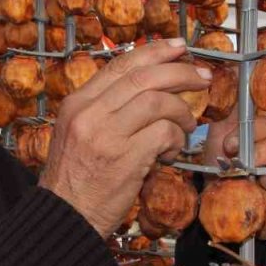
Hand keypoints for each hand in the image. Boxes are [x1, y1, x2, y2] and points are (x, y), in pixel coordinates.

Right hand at [39, 39, 211, 236]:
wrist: (64, 218)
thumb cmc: (75, 180)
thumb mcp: (77, 133)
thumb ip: (105, 109)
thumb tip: (147, 90)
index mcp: (77, 103)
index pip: (120, 64)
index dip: (154, 52)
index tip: (178, 48)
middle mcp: (89, 113)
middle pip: (143, 76)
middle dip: (180, 72)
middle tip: (201, 77)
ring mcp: (106, 135)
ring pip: (158, 101)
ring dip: (182, 111)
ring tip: (188, 126)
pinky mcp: (125, 158)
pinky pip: (163, 133)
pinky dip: (176, 139)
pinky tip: (172, 151)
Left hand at [200, 108, 265, 189]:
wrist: (226, 195)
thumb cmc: (224, 162)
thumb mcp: (219, 133)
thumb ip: (227, 108)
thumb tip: (232, 73)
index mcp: (265, 118)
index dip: (250, 123)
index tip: (229, 142)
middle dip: (257, 142)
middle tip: (236, 156)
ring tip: (253, 172)